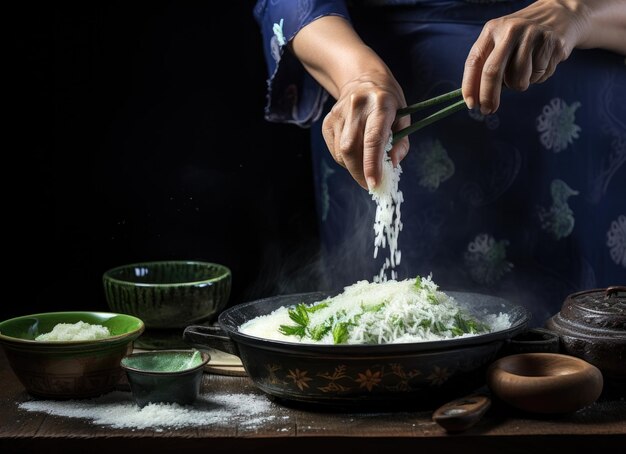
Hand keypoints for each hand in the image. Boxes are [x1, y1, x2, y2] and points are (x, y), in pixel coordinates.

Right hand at [322, 71, 409, 189]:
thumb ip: (401, 143)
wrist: (362, 78)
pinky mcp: (327, 122)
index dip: (372, 164)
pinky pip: (334, 150)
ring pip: (341, 152)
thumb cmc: (388, 101)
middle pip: (351, 148)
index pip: (373, 138)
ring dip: (353, 167)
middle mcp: (356, 106)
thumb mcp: (403, 116)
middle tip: (370, 184)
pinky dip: (345, 159)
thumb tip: (392, 165)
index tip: (374, 184)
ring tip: (365, 165)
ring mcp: (338, 114)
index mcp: (380, 104)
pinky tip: (355, 153)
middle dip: (360, 172)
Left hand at [462, 0, 591, 113]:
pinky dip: (537, 78)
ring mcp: (533, 35)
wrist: (559, 16)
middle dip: (488, 96)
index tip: (471, 104)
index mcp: (492, 29)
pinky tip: (541, 63)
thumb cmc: (521, 39)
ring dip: (519, 85)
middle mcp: (510, 30)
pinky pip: (538, 77)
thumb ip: (487, 65)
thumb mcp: (500, 42)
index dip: (470, 86)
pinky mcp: (552, 43)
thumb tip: (476, 99)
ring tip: (525, 71)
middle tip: (488, 110)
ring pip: (518, 80)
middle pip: (492, 72)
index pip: (475, 61)